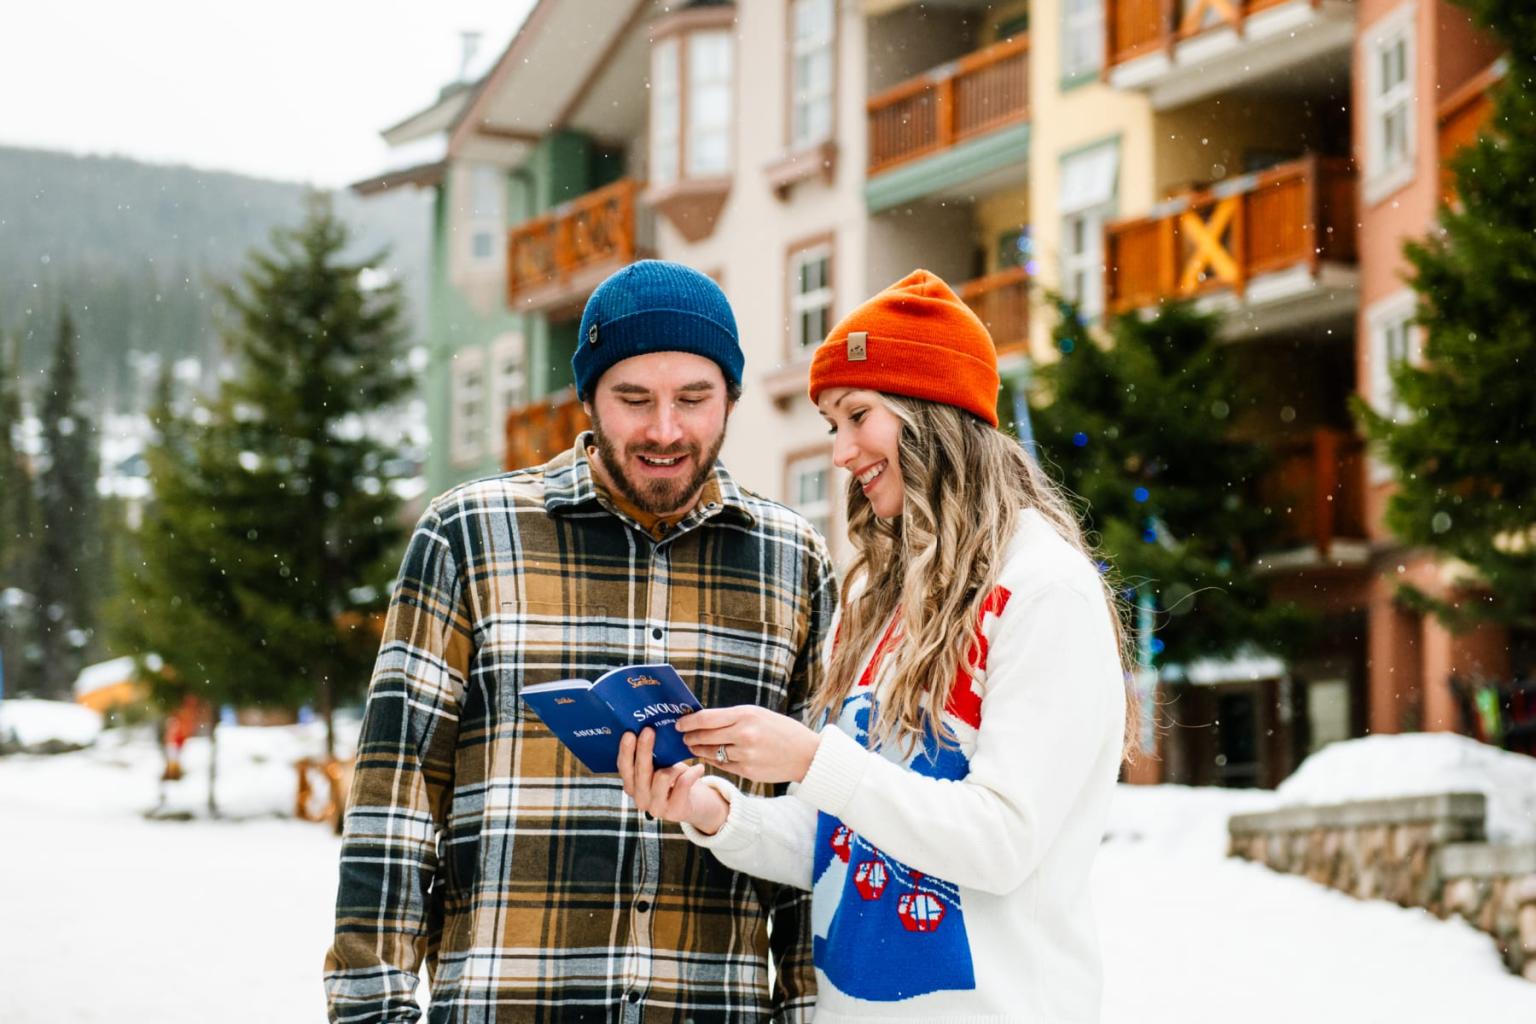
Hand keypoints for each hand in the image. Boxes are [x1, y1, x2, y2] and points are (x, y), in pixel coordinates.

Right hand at [617, 728, 728, 833]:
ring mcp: (656, 807)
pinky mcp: (674, 811)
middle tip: (649, 730)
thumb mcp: (660, 767)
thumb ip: (651, 755)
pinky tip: (699, 768)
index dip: (625, 751)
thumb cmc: (674, 779)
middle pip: (640, 771)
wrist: (694, 805)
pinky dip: (692, 773)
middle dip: (644, 749)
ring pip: (662, 777)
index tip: (629, 733)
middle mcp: (640, 798)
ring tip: (683, 764)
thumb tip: (648, 727)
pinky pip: (683, 784)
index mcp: (632, 785)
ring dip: (675, 766)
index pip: (624, 767)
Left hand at [676, 705, 821, 784]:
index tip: (679, 723)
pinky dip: (713, 760)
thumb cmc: (780, 729)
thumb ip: (732, 717)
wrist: (806, 754)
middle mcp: (744, 734)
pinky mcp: (747, 771)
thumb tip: (703, 719)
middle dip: (690, 736)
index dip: (688, 721)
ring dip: (698, 750)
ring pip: (710, 753)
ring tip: (693, 746)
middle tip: (683, 736)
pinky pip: (722, 765)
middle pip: (704, 736)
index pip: (706, 718)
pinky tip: (709, 756)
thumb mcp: (758, 714)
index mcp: (746, 715)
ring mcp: (745, 755)